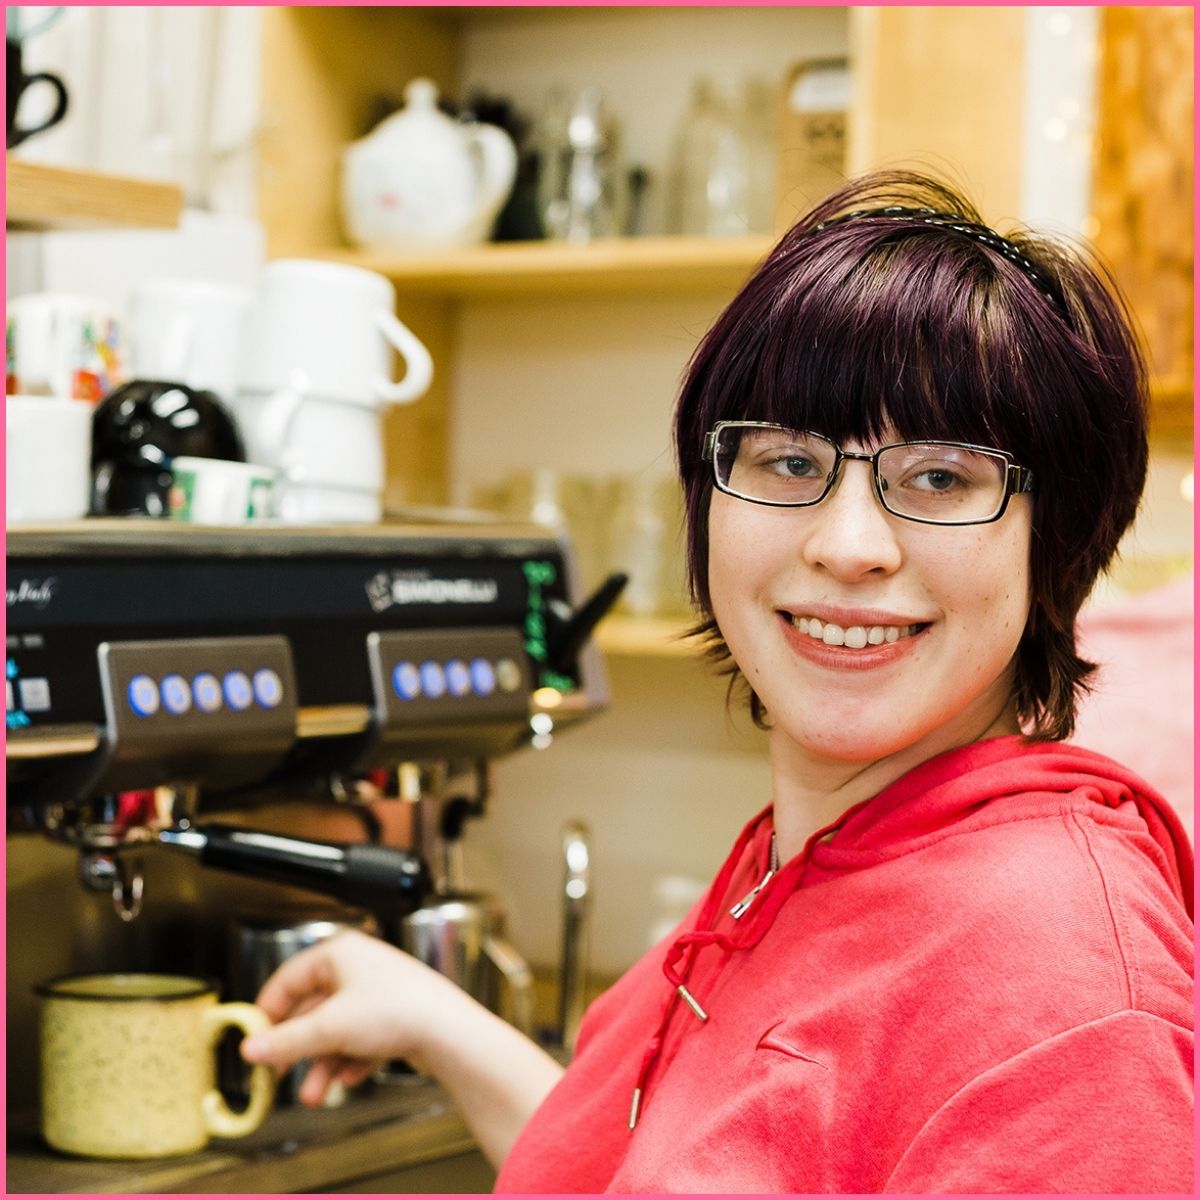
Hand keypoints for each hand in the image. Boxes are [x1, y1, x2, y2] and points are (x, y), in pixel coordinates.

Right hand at [240, 929, 470, 1105]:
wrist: (449, 1032)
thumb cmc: (397, 1011)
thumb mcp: (328, 1029)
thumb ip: (286, 1041)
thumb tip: (252, 1049)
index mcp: (339, 953)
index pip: (288, 979)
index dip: (268, 1013)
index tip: (254, 1042)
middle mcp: (358, 967)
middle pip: (312, 1010)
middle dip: (298, 1049)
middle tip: (279, 1074)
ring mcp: (378, 991)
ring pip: (336, 1031)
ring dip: (322, 1064)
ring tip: (315, 1094)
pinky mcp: (394, 1015)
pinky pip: (360, 1040)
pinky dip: (351, 1061)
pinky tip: (351, 1078)